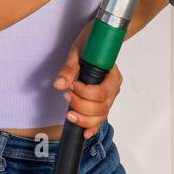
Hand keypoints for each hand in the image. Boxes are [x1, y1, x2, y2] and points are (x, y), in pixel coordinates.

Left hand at [53, 21, 121, 139]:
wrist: (98, 40)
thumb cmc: (90, 44)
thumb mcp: (78, 51)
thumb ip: (69, 68)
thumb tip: (59, 84)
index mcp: (112, 76)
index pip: (101, 93)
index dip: (85, 94)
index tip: (71, 86)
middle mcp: (113, 89)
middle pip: (101, 108)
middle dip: (81, 106)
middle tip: (67, 95)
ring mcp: (109, 99)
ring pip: (101, 117)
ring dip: (84, 118)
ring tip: (69, 112)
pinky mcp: (102, 104)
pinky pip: (100, 120)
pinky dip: (92, 127)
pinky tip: (84, 133)